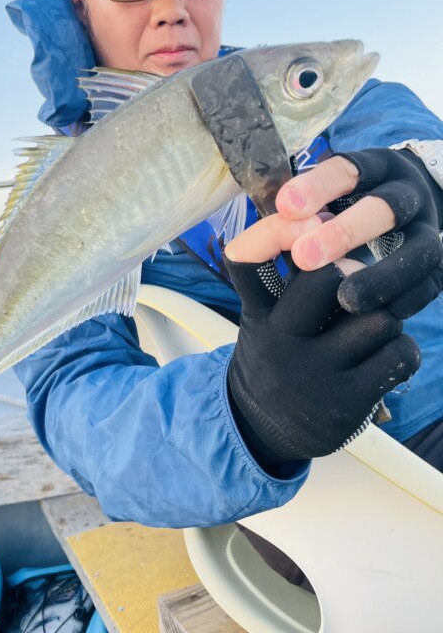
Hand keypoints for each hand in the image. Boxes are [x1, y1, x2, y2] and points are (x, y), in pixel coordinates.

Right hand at [224, 215, 419, 463]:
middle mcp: (279, 340)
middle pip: (327, 278)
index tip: (306, 219)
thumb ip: (286, 276)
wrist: (260, 428)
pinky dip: (400, 348)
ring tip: (371, 327)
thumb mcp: (262, 317)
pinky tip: (384, 355)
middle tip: (357, 279)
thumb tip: (324, 218)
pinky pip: (398, 352)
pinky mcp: (347, 401)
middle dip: (353, 270)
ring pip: (377, 317)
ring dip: (384, 315)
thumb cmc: (273, 356)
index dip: (272, 232)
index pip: (246, 261)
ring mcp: (314, 373)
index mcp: (258, 313)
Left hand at [276, 149, 442, 317]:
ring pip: (418, 248)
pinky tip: (381, 313)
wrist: (404, 209)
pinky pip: (429, 282)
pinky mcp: (437, 265)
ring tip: (345, 299)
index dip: (317, 187)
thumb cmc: (347, 204)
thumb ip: (303, 207)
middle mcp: (406, 193)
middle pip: (385, 207)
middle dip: (345, 233)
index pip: (347, 170)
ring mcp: (427, 228)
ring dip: (381, 275)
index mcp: (375, 167)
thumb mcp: (327, 192)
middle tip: (304, 257)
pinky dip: (406, 298)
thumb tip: (270, 227)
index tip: (285, 207)